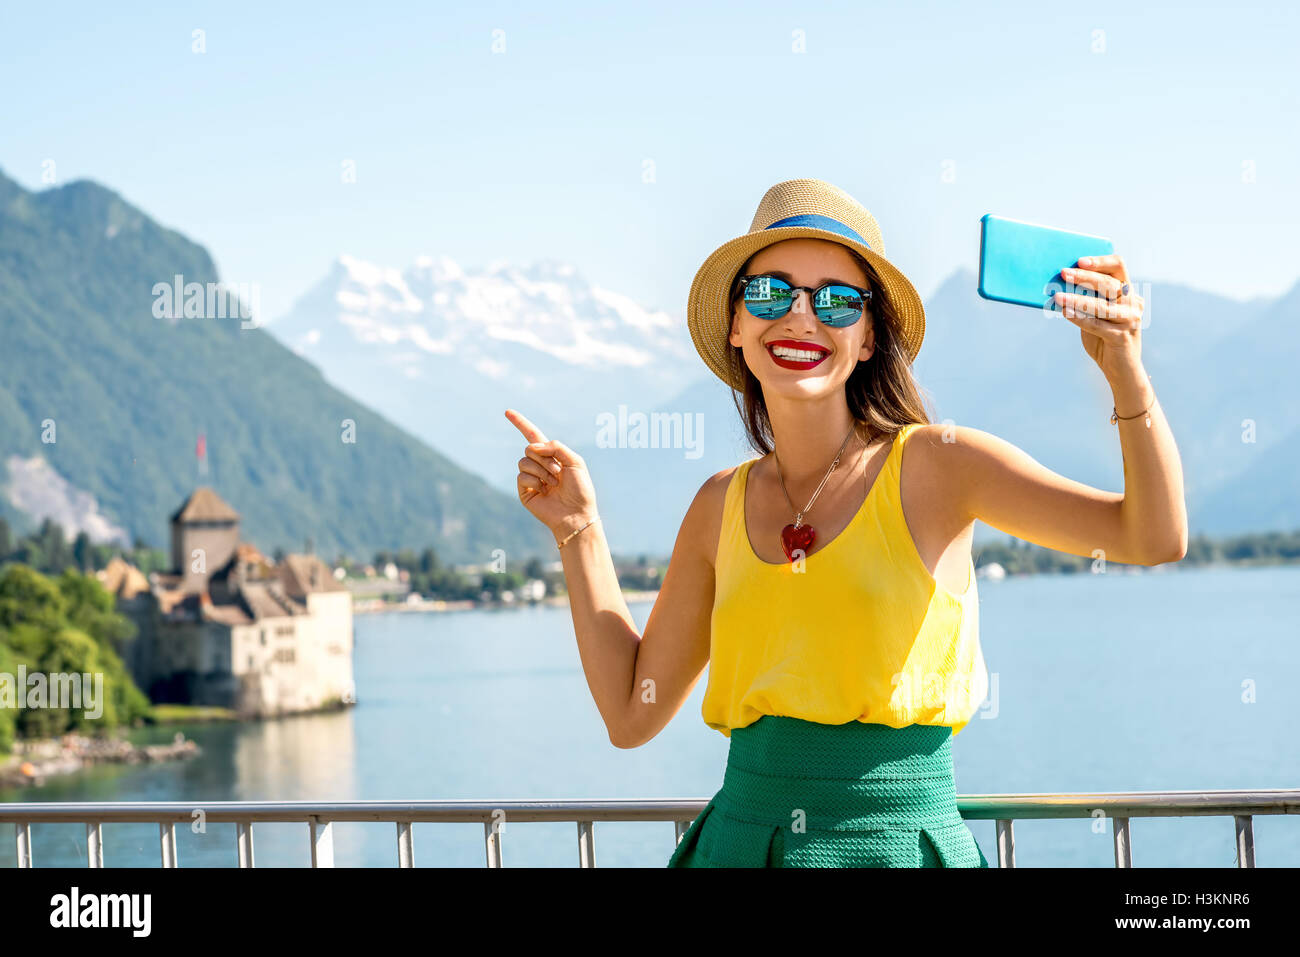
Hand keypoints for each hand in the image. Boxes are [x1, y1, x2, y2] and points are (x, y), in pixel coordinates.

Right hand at [505, 409, 598, 540]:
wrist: (576, 514)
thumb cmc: (580, 489)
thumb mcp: (575, 461)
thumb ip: (556, 447)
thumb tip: (532, 446)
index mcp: (552, 455)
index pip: (532, 435)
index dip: (520, 423)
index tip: (507, 411)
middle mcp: (539, 464)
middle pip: (529, 448)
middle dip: (546, 459)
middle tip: (559, 473)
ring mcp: (530, 478)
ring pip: (524, 461)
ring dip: (542, 471)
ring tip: (554, 483)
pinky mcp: (524, 491)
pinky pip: (522, 475)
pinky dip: (535, 481)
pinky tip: (544, 491)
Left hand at [1054, 253, 1145, 378]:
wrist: (1121, 369)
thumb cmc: (1104, 337)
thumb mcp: (1096, 314)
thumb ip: (1087, 298)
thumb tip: (1061, 284)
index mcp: (1128, 291)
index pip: (1118, 267)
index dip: (1100, 261)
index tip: (1080, 260)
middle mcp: (1133, 302)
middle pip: (1109, 283)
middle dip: (1084, 277)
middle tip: (1064, 273)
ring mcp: (1130, 320)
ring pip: (1101, 305)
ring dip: (1077, 299)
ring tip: (1057, 296)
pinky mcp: (1121, 337)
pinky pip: (1097, 325)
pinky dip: (1079, 317)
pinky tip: (1065, 312)